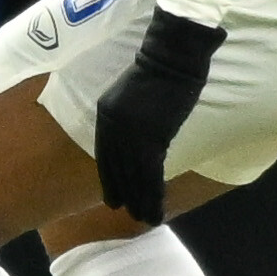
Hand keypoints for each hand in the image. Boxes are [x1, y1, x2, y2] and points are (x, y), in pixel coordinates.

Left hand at [88, 10, 225, 224]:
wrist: (171, 57)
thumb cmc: (157, 70)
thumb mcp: (129, 94)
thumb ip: (127, 117)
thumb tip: (135, 136)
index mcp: (106, 115)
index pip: (105, 156)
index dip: (110, 179)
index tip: (113, 198)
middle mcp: (115, 129)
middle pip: (118, 170)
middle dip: (124, 194)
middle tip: (128, 213)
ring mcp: (133, 135)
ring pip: (135, 177)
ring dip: (141, 200)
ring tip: (145, 218)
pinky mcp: (154, 139)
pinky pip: (152, 173)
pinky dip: (154, 192)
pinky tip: (156, 205)